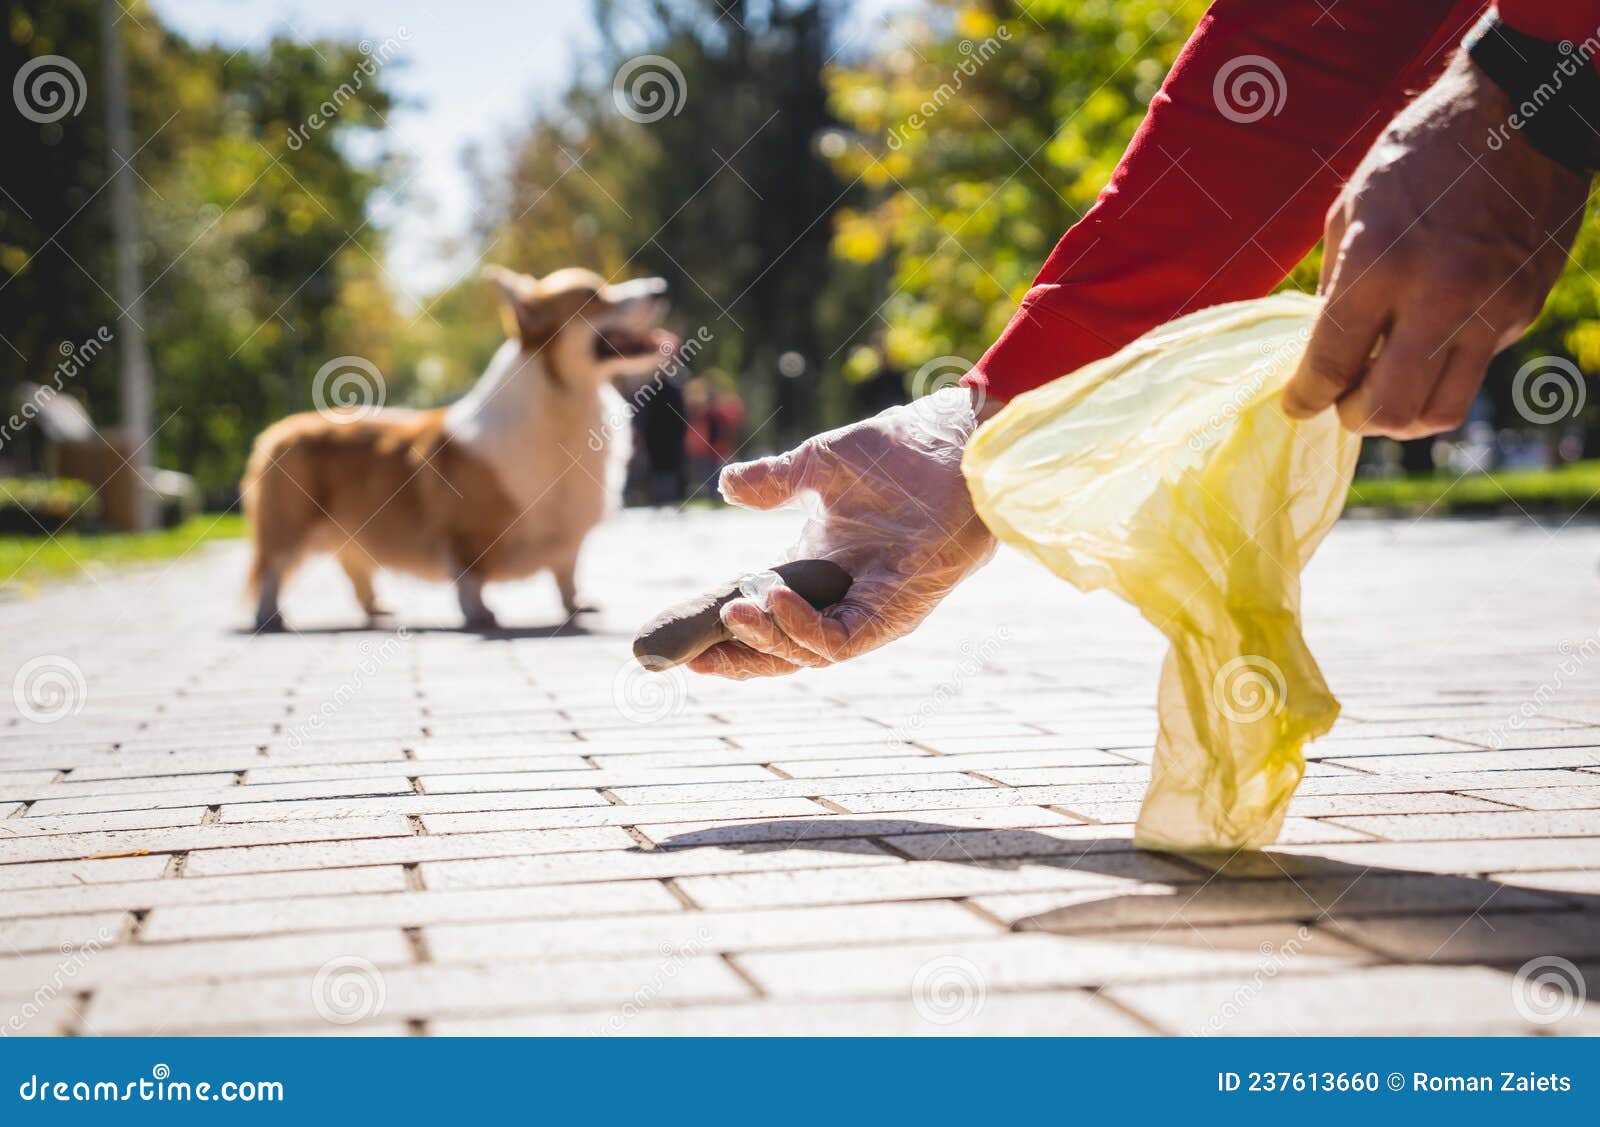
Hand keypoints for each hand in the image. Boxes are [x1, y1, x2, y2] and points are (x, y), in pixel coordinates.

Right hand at [688, 387, 996, 678]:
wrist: (955, 444)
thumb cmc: (899, 450)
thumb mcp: (819, 463)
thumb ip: (773, 481)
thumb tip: (726, 486)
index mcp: (815, 566)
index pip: (759, 610)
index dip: (719, 628)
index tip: (676, 641)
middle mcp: (839, 596)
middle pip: (777, 647)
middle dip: (732, 657)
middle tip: (687, 654)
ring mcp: (868, 609)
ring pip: (805, 653)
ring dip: (763, 639)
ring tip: (731, 613)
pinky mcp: (895, 615)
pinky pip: (840, 641)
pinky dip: (802, 628)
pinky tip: (772, 600)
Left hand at [1283, 53, 1590, 437]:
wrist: (1521, 114)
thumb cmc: (1420, 153)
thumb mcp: (1352, 208)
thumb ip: (1337, 287)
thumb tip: (1322, 354)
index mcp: (1379, 263)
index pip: (1331, 366)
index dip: (1305, 399)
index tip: (1297, 404)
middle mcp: (1438, 295)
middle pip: (1387, 409)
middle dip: (1353, 417)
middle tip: (1341, 402)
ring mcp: (1489, 309)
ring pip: (1439, 413)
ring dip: (1401, 417)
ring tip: (1382, 392)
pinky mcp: (1524, 311)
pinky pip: (1472, 371)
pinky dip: (1440, 373)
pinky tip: (1427, 342)